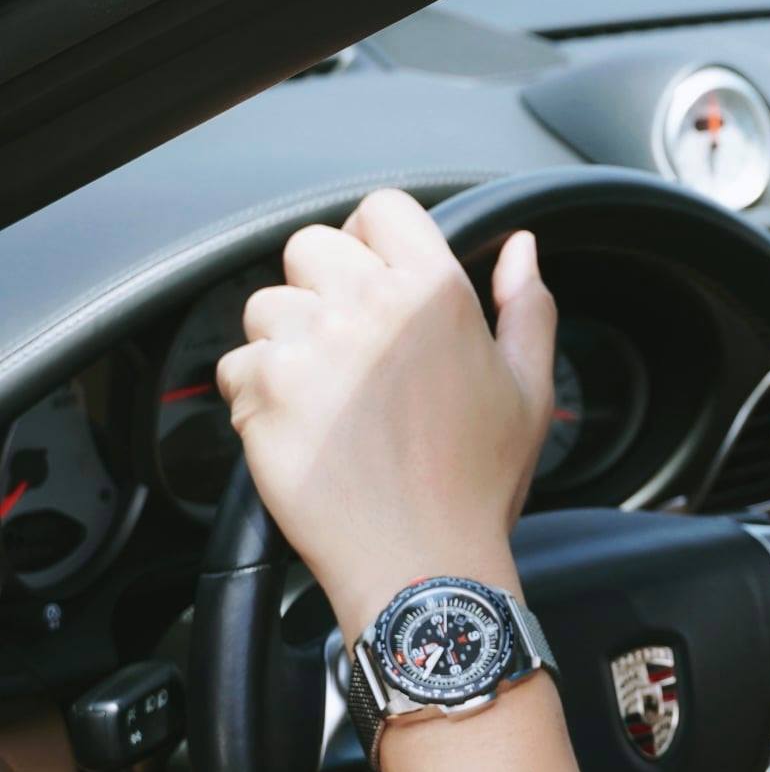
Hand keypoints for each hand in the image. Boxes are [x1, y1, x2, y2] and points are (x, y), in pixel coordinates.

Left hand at [217, 189, 556, 639]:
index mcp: (435, 294)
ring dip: (287, 339)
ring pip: (266, 305)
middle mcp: (366, 308)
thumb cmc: (479, 483)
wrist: (422, 562)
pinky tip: (303, 426)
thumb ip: (527, 307)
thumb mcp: (530, 390)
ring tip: (328, 394)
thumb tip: (520, 248)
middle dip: (324, 285)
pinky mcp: (261, 391)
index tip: (379, 276)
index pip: (381, 209)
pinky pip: (237, 364)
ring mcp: (307, 347)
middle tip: (352, 344)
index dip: (376, 238)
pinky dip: (257, 391)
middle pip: (312, 246)